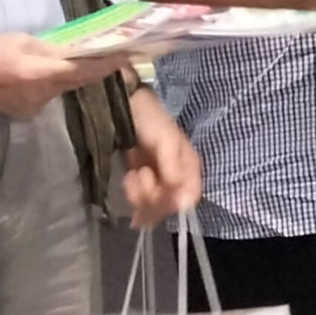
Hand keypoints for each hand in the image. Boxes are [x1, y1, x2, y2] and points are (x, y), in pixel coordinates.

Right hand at [0, 33, 119, 119]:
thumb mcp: (20, 41)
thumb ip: (52, 48)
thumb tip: (75, 52)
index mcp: (40, 75)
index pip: (84, 70)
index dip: (108, 64)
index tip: (129, 55)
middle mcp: (42, 96)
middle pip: (77, 81)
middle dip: (94, 68)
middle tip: (112, 53)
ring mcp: (35, 108)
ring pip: (63, 88)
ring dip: (69, 75)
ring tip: (64, 58)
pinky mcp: (27, 113)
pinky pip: (49, 95)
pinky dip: (51, 83)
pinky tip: (38, 73)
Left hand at [119, 87, 204, 228]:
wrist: (125, 108)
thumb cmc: (151, 120)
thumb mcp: (166, 140)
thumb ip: (173, 167)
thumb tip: (183, 200)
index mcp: (189, 168)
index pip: (190, 197)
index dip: (175, 203)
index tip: (158, 196)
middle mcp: (177, 178)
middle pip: (170, 205)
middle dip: (152, 196)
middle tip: (139, 176)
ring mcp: (158, 181)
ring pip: (153, 205)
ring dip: (139, 195)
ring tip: (131, 175)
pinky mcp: (142, 182)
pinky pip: (140, 201)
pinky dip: (132, 195)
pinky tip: (128, 180)